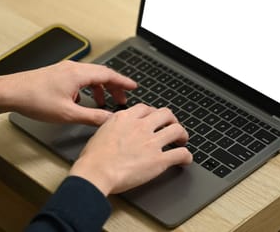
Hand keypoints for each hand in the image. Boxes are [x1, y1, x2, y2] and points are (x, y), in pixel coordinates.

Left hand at [0, 60, 136, 124]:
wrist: (10, 92)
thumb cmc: (35, 100)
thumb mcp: (68, 113)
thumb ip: (92, 116)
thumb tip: (110, 119)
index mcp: (79, 74)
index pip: (109, 75)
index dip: (124, 82)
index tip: (134, 86)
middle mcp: (73, 68)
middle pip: (101, 74)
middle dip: (114, 87)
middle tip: (122, 99)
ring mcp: (64, 70)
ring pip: (89, 77)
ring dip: (99, 89)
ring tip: (103, 103)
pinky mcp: (56, 74)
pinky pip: (78, 79)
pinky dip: (86, 89)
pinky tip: (81, 102)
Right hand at [69, 104, 192, 195]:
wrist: (96, 172)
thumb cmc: (93, 158)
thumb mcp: (100, 132)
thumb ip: (113, 127)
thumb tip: (116, 130)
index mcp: (125, 118)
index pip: (145, 108)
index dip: (153, 113)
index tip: (154, 120)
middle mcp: (140, 126)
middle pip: (165, 113)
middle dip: (171, 120)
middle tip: (171, 126)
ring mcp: (151, 142)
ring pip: (177, 129)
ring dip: (182, 135)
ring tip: (182, 141)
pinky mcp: (159, 160)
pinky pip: (180, 154)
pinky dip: (186, 156)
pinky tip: (185, 160)